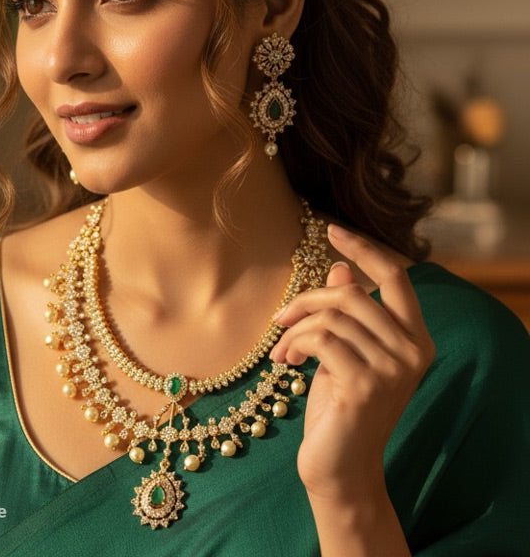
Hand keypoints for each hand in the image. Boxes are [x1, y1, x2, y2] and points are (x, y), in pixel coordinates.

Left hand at [269, 224, 435, 501]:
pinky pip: (318, 338)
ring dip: (294, 329)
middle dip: (307, 300)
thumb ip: (349, 314)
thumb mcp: (343, 352)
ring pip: (330, 316)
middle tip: (280, 319)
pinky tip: (283, 363)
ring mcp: (392, 369)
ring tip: (282, 350)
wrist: (339, 467)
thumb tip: (340, 267)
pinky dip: (292, 343)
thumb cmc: (339, 407)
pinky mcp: (364, 385)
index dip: (363, 249)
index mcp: (414, 339)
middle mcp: (412, 351)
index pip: (396, 277)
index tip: (331, 228)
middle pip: (351, 293)